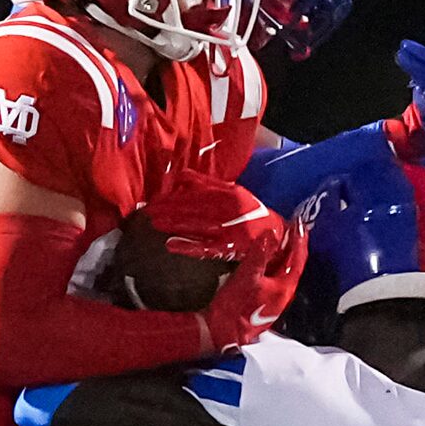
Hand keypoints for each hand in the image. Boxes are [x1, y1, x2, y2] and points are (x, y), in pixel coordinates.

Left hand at [142, 171, 282, 263]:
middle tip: (148, 212)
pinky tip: (171, 245)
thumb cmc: (252, 212)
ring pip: (196, 225)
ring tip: (154, 223)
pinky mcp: (229, 248)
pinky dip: (188, 246)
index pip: (196, 193)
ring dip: (174, 224)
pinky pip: (205, 247)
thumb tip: (181, 177)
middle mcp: (228, 209)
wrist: (276, 236)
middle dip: (169, 209)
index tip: (155, 200)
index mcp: (229, 194)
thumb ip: (208, 184)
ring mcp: (229, 229)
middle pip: (193, 208)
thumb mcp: (233, 192)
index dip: (173, 197)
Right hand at [203, 215, 307, 350]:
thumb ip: (259, 255)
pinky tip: (262, 259)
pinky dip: (270, 264)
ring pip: (281, 271)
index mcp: (285, 287)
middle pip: (292, 265)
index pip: (298, 258)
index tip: (298, 222)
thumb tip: (270, 234)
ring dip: (280, 255)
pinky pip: (271, 278)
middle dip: (291, 245)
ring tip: (275, 238)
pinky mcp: (262, 302)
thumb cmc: (235, 308)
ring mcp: (273, 300)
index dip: (299, 239)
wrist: (220, 335)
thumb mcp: (247, 277)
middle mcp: (283, 294)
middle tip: (288, 227)